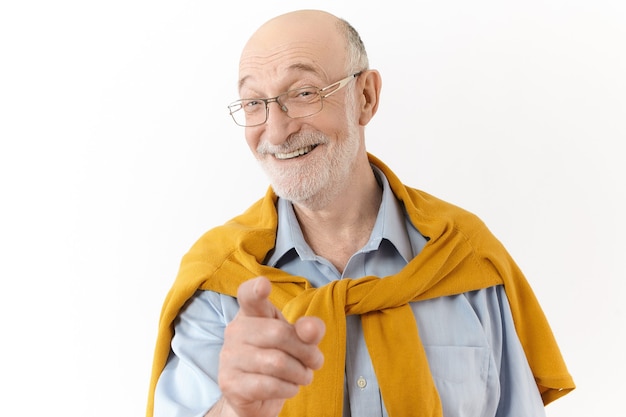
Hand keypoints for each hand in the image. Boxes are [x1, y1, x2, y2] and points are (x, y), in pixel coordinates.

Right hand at [216, 276, 324, 416]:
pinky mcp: (230, 384)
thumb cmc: (277, 358)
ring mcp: (229, 357)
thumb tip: (311, 329)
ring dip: (300, 373)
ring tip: (302, 376)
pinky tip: (289, 388)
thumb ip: (308, 330)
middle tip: (315, 362)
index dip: (256, 290)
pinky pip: (269, 385)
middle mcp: (235, 331)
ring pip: (277, 363)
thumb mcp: (298, 340)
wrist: (255, 398)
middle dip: (306, 351)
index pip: (249, 295)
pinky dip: (289, 389)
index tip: (264, 285)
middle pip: (279, 333)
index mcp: (251, 313)